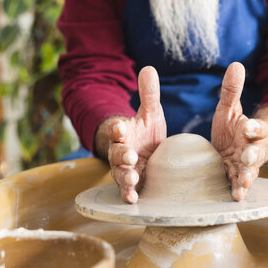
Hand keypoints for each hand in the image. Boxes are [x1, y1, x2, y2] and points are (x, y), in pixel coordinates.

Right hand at [95, 66, 165, 203]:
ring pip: (120, 173)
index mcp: (123, 133)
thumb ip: (149, 95)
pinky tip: (133, 199)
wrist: (144, 153)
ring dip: (125, 176)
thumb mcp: (150, 113)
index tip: (121, 127)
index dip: (117, 128)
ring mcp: (124, 169)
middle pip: (117, 153)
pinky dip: (128, 194)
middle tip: (129, 155)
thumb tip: (149, 68)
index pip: (117, 129)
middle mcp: (121, 151)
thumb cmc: (145, 132)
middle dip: (122, 154)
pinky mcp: (132, 183)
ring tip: (133, 178)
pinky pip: (127, 190)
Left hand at [211, 62, 267, 201]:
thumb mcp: (230, 109)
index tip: (248, 126)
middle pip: (255, 153)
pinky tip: (236, 198)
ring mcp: (246, 166)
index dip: (253, 128)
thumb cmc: (235, 128)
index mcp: (251, 131)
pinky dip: (238, 190)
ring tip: (242, 185)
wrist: (242, 148)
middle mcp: (252, 149)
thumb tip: (235, 64)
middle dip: (252, 155)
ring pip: (249, 171)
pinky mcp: (237, 178)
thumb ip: (231, 90)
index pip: (255, 128)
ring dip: (246, 178)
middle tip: (247, 158)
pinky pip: (239, 184)